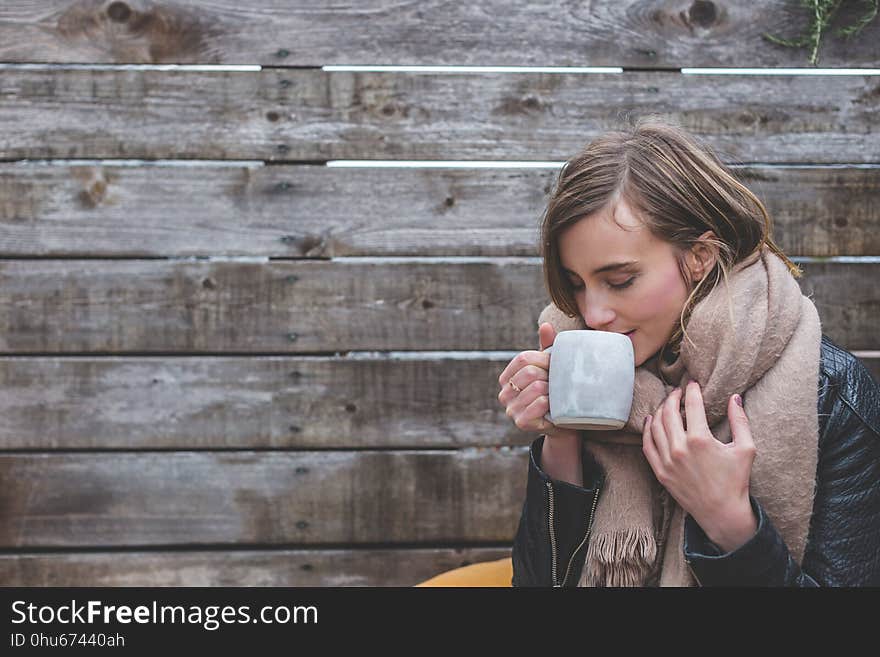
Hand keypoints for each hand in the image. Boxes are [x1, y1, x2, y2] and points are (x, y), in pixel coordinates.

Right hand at [497, 322, 574, 438]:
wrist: (564, 422)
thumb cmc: (555, 391)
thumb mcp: (549, 368)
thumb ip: (546, 347)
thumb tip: (546, 325)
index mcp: (506, 378)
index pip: (523, 358)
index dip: (544, 359)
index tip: (555, 366)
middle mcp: (503, 394)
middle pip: (530, 372)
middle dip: (549, 376)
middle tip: (559, 384)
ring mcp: (510, 409)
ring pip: (537, 387)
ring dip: (553, 390)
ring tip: (558, 396)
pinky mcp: (521, 422)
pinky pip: (540, 403)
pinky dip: (552, 402)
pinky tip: (554, 406)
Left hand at [641, 381, 757, 552]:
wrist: (721, 512)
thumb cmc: (736, 480)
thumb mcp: (745, 449)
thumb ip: (740, 421)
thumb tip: (735, 397)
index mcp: (700, 440)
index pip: (692, 405)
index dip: (692, 391)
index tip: (693, 384)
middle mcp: (679, 448)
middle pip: (669, 412)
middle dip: (673, 397)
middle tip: (678, 391)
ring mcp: (667, 460)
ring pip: (655, 426)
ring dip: (660, 410)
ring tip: (667, 404)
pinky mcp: (660, 471)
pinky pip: (647, 445)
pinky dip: (647, 430)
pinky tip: (651, 420)